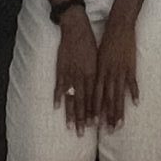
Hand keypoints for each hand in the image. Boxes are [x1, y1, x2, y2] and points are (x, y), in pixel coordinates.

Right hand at [53, 9, 97, 132]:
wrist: (77, 27)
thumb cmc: (90, 42)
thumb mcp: (98, 58)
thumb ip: (99, 74)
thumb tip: (104, 87)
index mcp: (95, 73)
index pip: (96, 97)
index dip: (96, 112)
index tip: (98, 126)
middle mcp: (85, 76)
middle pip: (85, 102)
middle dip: (84, 119)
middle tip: (83, 133)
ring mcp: (72, 73)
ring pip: (73, 97)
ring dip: (72, 113)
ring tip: (71, 127)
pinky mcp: (62, 68)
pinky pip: (60, 85)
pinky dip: (58, 96)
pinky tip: (57, 107)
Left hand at [94, 12, 140, 131]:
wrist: (118, 26)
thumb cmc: (107, 42)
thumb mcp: (98, 58)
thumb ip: (98, 74)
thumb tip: (96, 88)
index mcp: (99, 72)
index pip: (95, 96)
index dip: (95, 111)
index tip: (94, 125)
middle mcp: (108, 73)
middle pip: (107, 99)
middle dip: (107, 116)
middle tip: (108, 131)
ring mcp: (120, 70)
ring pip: (118, 95)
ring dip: (119, 111)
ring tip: (120, 124)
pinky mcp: (130, 66)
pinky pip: (132, 82)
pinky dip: (134, 93)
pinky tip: (136, 103)